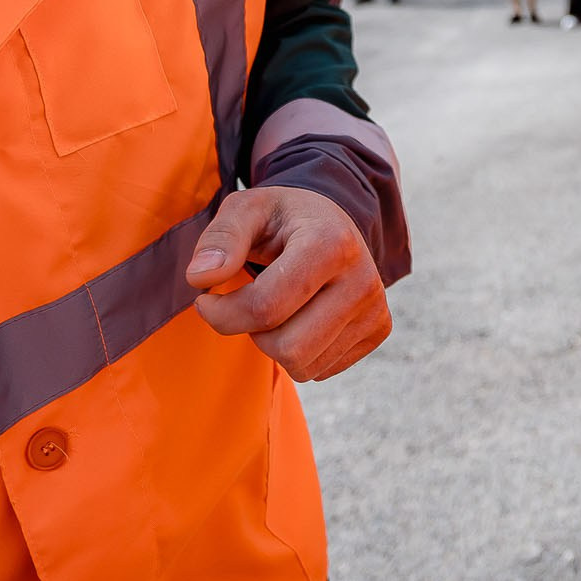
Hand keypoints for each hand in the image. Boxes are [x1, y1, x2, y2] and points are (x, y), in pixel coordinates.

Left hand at [185, 186, 391, 381]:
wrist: (334, 221)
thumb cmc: (282, 218)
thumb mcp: (246, 209)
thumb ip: (221, 238)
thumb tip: (200, 277)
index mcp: (331, 243)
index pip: (265, 308)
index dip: (222, 314)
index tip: (206, 299)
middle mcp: (362, 279)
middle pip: (287, 347)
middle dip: (252, 332)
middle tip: (249, 303)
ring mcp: (375, 308)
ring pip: (303, 366)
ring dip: (275, 344)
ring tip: (278, 308)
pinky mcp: (379, 330)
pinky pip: (321, 370)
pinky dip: (299, 353)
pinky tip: (302, 317)